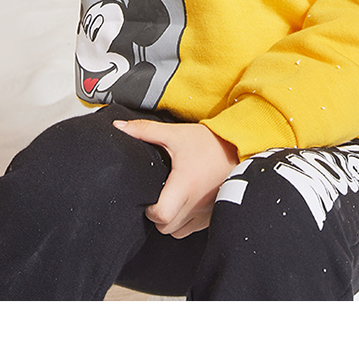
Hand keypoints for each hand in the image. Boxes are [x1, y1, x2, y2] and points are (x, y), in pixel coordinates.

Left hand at [114, 119, 239, 237]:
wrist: (239, 146)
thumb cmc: (209, 142)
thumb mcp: (176, 133)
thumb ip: (145, 130)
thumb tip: (119, 127)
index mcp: (185, 185)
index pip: (161, 216)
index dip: (149, 210)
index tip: (149, 198)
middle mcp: (196, 204)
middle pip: (166, 228)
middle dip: (157, 217)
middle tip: (157, 197)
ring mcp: (206, 213)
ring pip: (178, 232)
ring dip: (171, 221)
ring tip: (171, 200)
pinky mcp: (213, 215)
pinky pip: (194, 228)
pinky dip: (186, 221)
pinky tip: (186, 203)